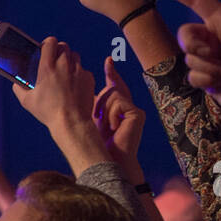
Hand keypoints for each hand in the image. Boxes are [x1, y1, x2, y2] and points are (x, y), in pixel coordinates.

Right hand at [12, 36, 96, 130]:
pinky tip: (73, 86)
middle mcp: (64, 65)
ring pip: (74, 56)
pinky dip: (78, 75)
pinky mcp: (88, 77)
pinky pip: (83, 70)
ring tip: (64, 73)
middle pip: (63, 46)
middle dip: (58, 51)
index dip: (47, 43)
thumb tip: (16, 85)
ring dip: (69, 60)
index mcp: (48, 67)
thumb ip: (19, 89)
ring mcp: (78, 70)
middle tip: (54, 61)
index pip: (50, 42)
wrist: (71, 121)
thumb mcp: (28, 102)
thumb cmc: (48, 112)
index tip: (45, 49)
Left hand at [92, 57, 146, 172]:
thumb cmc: (99, 145)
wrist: (109, 161)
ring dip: (104, 112)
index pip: (114, 86)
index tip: (108, 60)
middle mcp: (129, 107)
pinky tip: (115, 129)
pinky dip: (112, 115)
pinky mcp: (138, 113)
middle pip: (112, 89)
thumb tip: (82, 87)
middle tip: (100, 117)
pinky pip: (119, 103)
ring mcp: (135, 110)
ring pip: (113, 95)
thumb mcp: (93, 121)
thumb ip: (94, 105)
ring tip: (107, 128)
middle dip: (101, 100)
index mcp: (118, 109)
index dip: (111, 73)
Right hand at [156, 0, 220, 117]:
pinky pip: (191, 75)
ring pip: (188, 58)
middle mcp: (212, 37)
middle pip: (184, 34)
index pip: (196, 1)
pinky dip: (207, 80)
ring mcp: (207, 57)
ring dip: (209, 67)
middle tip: (212, 54)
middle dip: (195, 46)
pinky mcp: (203, 75)